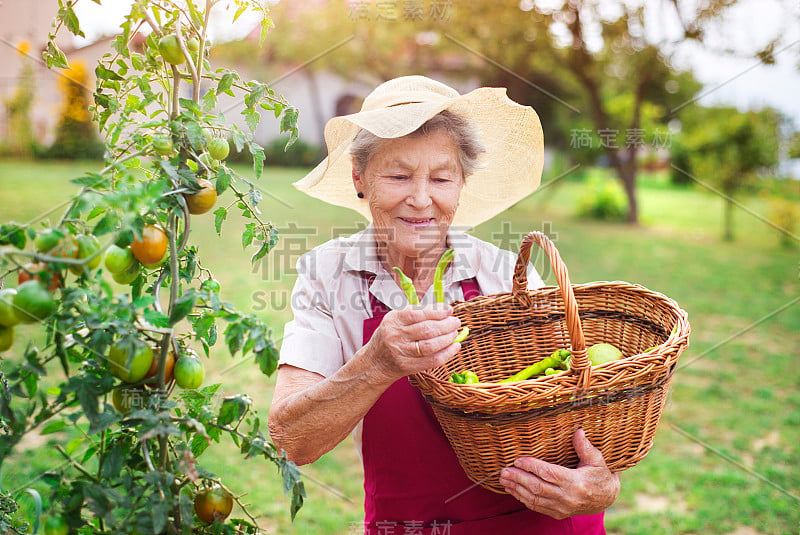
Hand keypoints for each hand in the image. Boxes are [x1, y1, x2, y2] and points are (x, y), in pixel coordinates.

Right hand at [366, 303, 461, 381]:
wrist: (374, 363)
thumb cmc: (388, 338)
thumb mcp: (395, 321)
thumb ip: (415, 313)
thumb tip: (442, 309)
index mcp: (393, 320)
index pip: (418, 314)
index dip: (437, 311)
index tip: (449, 310)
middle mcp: (396, 336)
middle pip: (427, 329)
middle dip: (446, 325)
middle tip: (455, 322)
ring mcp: (401, 352)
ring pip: (430, 345)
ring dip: (447, 338)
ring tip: (455, 333)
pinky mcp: (408, 367)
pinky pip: (432, 360)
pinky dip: (447, 353)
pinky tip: (454, 347)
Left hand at [498, 429, 620, 518]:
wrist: (606, 498)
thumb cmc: (600, 475)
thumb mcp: (597, 459)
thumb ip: (585, 447)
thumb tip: (578, 431)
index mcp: (576, 482)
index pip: (549, 473)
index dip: (532, 466)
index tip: (517, 460)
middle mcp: (568, 497)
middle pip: (538, 487)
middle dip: (518, 478)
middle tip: (504, 471)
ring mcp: (562, 507)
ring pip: (534, 499)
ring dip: (516, 489)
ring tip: (503, 479)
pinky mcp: (558, 513)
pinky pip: (537, 507)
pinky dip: (523, 499)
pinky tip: (513, 490)